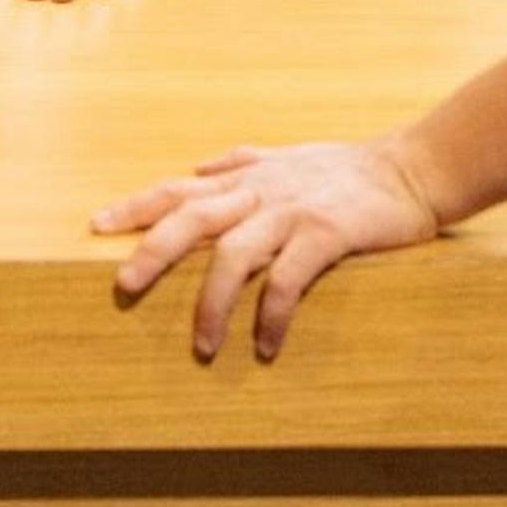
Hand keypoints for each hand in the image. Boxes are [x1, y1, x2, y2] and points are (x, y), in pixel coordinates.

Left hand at [93, 138, 441, 362]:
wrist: (412, 169)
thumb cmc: (345, 170)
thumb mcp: (284, 158)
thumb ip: (239, 163)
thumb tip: (196, 168)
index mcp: (245, 177)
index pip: (177, 187)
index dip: (134, 205)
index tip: (95, 225)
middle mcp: (260, 190)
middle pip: (190, 215)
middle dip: (152, 250)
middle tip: (123, 286)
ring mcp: (292, 210)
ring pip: (233, 252)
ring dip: (212, 302)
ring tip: (201, 348)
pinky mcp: (326, 232)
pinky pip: (288, 279)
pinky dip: (272, 314)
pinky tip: (265, 347)